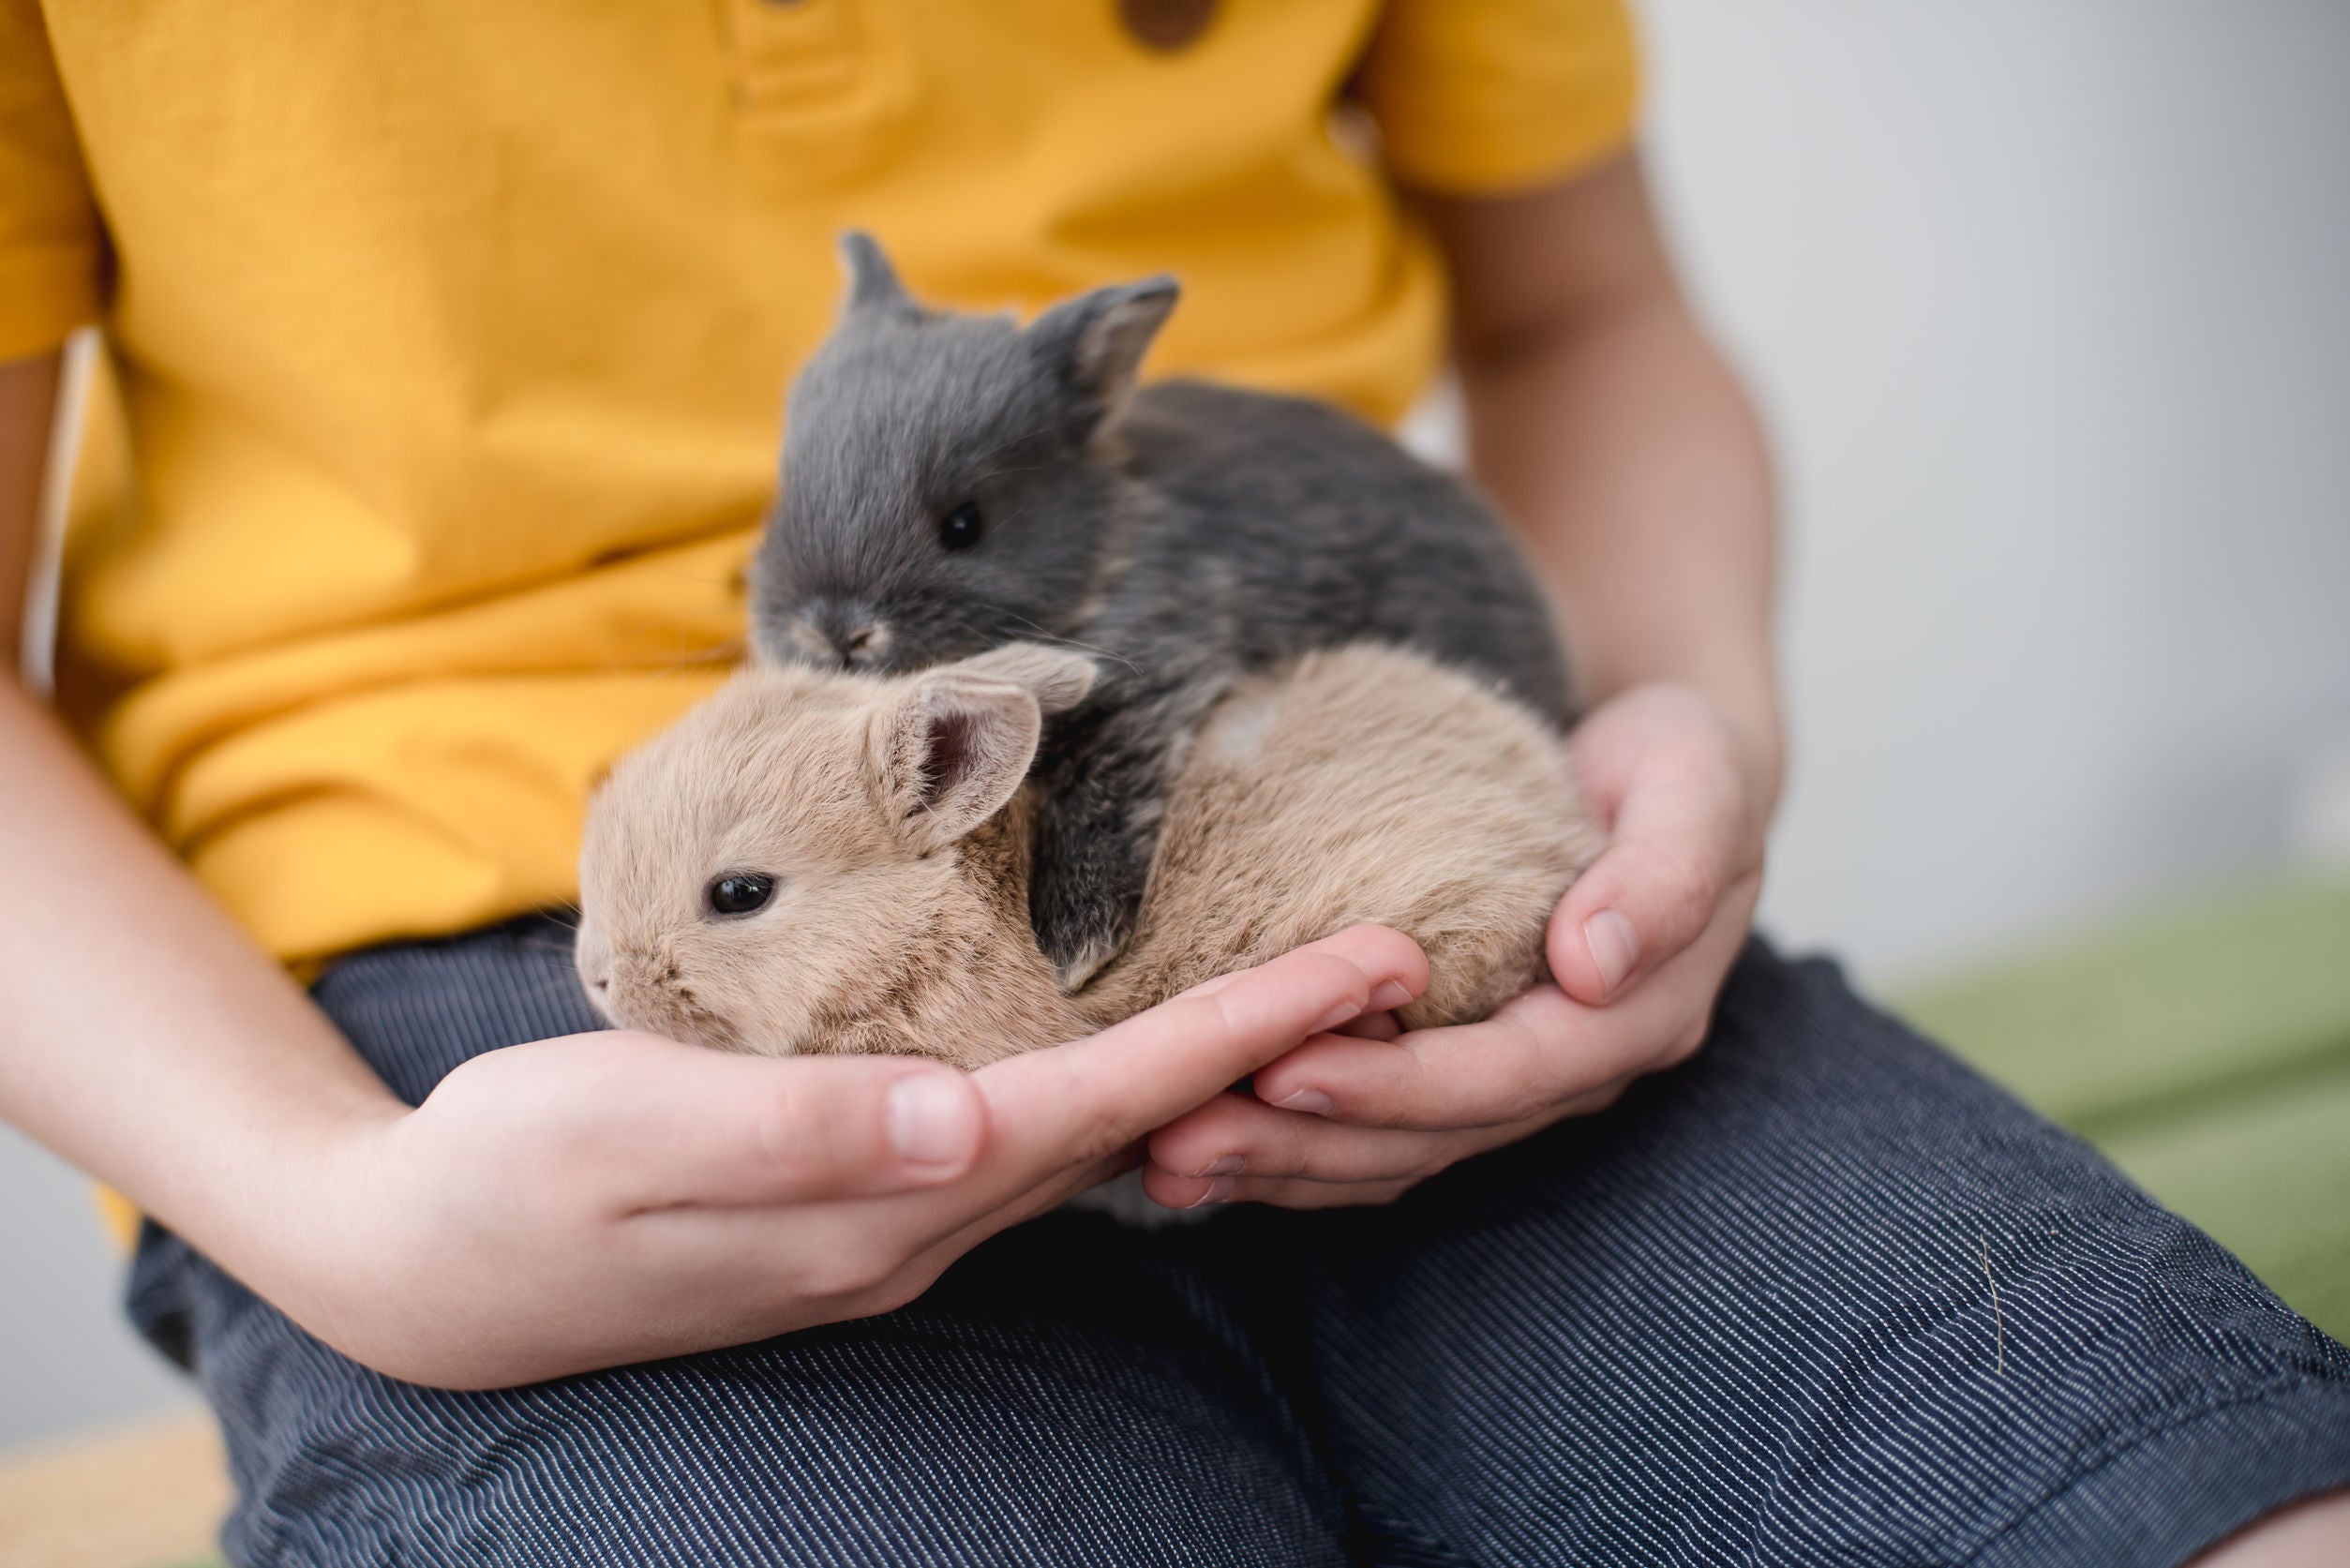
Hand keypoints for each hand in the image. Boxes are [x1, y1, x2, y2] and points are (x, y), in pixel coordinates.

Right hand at [273, 925, 1423, 1388]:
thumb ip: (800, 1134)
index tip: (1374, 973)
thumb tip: (964, 1126)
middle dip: (1273, 1046)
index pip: (1110, 1105)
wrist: (424, 1268)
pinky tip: (1147, 1058)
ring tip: (1313, 1001)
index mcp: (888, 1197)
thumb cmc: (515, 1182)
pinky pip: (1030, 1145)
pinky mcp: (862, 1199)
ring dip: (1211, 1073)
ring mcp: (895, 1222)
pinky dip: (1117, 1095)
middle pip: (1138, 1126)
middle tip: (1399, 963)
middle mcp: (920, 1221)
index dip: (1248, 1035)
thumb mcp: (629, 1137)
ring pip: (1095, 1142)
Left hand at [1141, 683, 1767, 1209]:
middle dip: (1303, 1144)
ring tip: (1166, 1160)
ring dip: (1278, 1165)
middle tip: (1181, 1138)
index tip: (1282, 1069)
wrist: (1656, 771)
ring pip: (1390, 1153)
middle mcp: (1570, 1072)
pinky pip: (1371, 1131)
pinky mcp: (1456, 1066)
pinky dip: (1288, 1146)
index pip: (1505, 1076)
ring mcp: (1512, 1081)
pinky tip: (1199, 1150)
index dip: (1395, 1083)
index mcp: (1632, 1019)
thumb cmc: (1672, 763)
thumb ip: (1664, 873)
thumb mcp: (1695, 784)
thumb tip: (1594, 967)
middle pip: (1430, 1137)